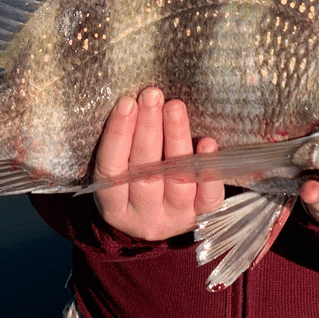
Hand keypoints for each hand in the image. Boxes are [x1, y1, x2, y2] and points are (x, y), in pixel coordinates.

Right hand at [92, 87, 224, 240]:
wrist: (159, 221)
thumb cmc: (135, 180)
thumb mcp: (119, 169)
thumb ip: (123, 143)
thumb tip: (136, 101)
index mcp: (114, 206)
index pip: (111, 169)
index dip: (118, 135)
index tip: (126, 103)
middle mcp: (143, 215)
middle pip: (144, 172)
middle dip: (148, 128)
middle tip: (152, 96)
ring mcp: (174, 217)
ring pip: (177, 180)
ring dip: (176, 138)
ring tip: (174, 107)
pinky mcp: (201, 214)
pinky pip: (208, 196)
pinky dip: (207, 169)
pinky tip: (207, 143)